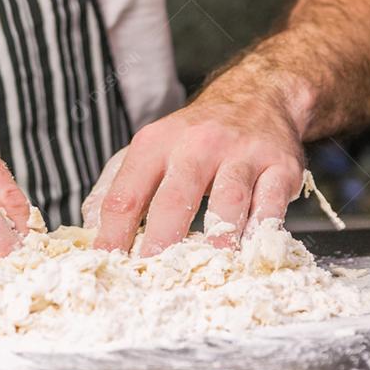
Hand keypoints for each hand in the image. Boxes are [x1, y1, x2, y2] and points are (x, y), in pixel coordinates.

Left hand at [85, 68, 305, 254]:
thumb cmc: (196, 136)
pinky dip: (262, 229)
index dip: (114, 234)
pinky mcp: (280, 166)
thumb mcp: (151, 148)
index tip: (108, 265)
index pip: (127, 194)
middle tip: (153, 273)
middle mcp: (197, 145)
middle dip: (161, 239)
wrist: (258, 96)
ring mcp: (242, 154)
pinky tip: (251, 251)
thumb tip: (89, 228)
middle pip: (175, 197)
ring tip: (207, 269)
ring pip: (229, 200)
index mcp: (156, 144)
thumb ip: (118, 186)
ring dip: (217, 238)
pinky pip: (272, 202)